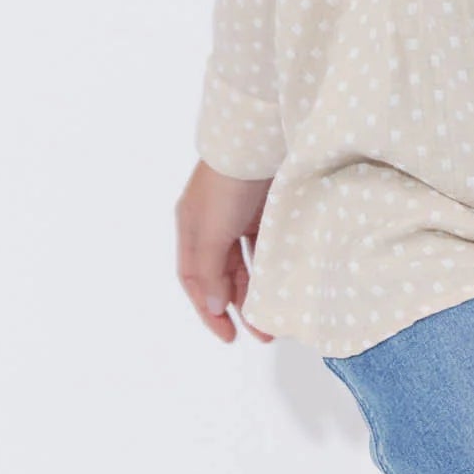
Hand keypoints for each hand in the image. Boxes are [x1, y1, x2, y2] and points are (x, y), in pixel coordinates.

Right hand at [175, 160, 276, 343]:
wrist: (259, 137)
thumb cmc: (228, 183)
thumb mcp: (211, 231)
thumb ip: (209, 270)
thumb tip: (214, 305)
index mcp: (191, 228)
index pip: (194, 280)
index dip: (208, 310)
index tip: (228, 336)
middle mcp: (213, 223)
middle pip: (222, 274)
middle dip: (239, 305)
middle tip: (261, 334)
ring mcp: (241, 214)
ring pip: (247, 262)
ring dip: (257, 289)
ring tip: (274, 316)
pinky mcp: (267, 206)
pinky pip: (266, 245)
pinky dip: (271, 265)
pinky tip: (282, 282)